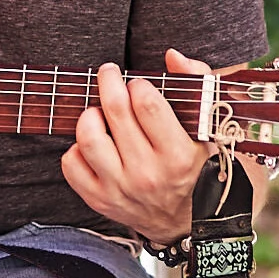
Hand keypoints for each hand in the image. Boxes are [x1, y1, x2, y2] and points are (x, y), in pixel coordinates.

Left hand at [61, 45, 211, 245]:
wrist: (186, 221)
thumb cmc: (195, 166)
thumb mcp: (207, 128)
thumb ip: (196, 84)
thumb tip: (173, 56)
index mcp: (178, 154)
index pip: (147, 104)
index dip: (138, 85)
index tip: (139, 85)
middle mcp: (147, 173)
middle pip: (115, 112)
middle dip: (109, 82)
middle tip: (109, 74)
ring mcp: (120, 188)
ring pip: (88, 137)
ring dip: (90, 115)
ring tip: (99, 112)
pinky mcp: (99, 199)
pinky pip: (71, 164)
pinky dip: (76, 147)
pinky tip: (94, 143)